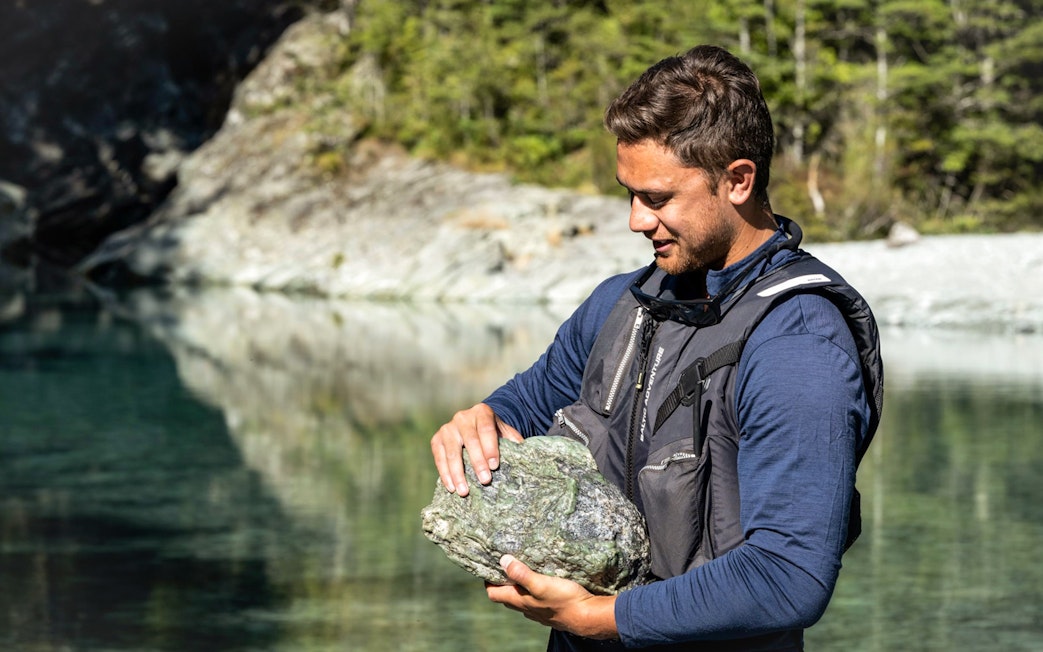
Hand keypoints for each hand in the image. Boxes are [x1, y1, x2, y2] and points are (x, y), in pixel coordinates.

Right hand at [430, 403, 522, 495]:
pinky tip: (451, 487)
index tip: (495, 465)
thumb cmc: (495, 433)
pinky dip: (445, 473)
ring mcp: (448, 428)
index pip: (486, 429)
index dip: (490, 447)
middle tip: (485, 480)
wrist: (476, 424)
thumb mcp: (506, 433)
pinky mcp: (437, 439)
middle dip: (477, 462)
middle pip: (470, 440)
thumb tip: (525, 457)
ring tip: (464, 491)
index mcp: (482, 412)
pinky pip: (439, 457)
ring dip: (458, 473)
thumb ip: (514, 442)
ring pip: (452, 451)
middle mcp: (463, 417)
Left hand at [486, 555, 617, 639]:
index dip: (487, 582)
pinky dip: (532, 591)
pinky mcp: (551, 610)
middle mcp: (526, 608)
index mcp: (520, 601)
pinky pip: (535, 601)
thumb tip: (503, 560)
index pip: (493, 594)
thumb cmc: (565, 599)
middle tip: (504, 565)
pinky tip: (542, 582)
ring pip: (521, 599)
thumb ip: (522, 574)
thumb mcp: (541, 584)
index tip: (488, 567)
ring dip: (518, 587)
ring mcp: (538, 612)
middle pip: (506, 597)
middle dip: (502, 582)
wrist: (588, 616)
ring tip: (522, 569)